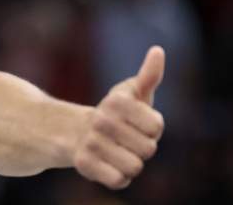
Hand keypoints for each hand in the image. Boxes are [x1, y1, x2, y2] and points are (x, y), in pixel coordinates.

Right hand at [73, 46, 165, 188]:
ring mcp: (91, 142)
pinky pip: (119, 181)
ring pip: (135, 167)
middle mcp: (101, 120)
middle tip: (126, 139)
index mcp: (116, 101)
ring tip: (118, 152)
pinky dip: (118, 177)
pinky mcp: (84, 164)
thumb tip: (158, 51)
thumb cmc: (115, 113)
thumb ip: (149, 75)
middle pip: (149, 149)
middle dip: (142, 148)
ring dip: (131, 164)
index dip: (152, 129)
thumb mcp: (131, 92)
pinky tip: (109, 165)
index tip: (138, 123)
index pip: (156, 126)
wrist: (75, 133)